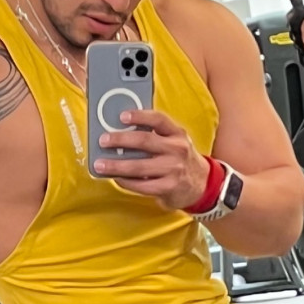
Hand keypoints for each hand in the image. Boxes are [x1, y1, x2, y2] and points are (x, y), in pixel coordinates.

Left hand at [93, 109, 208, 209]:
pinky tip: (116, 178)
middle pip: (145, 141)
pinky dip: (126, 181)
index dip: (139, 116)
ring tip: (100, 164)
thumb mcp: (174, 142)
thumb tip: (121, 132)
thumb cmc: (181, 160)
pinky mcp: (168, 187)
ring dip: (116, 165)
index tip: (122, 116)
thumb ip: (155, 135)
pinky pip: (142, 185)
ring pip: (139, 166)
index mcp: (177, 134)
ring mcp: (173, 169)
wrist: (202, 184)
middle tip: (103, 140)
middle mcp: (177, 149)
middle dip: (120, 140)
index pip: (158, 119)